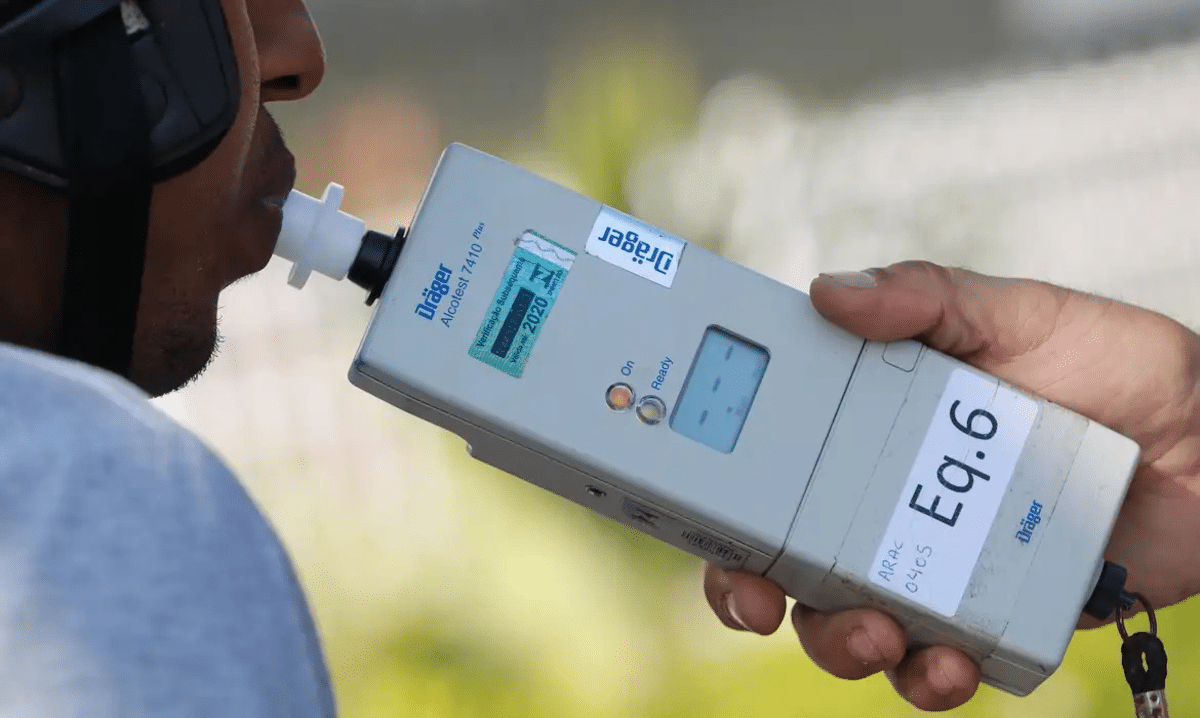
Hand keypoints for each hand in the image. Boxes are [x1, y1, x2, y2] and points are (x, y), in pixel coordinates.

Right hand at [703, 261, 1199, 710]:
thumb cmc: (1118, 366)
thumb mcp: (1017, 313)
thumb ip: (928, 298)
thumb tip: (825, 292)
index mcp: (874, 431)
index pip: (774, 466)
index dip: (724, 496)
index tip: (698, 511)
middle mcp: (889, 503)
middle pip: (788, 561)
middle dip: (751, 591)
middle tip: (758, 598)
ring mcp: (936, 565)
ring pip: (847, 625)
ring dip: (839, 643)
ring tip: (876, 632)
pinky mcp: (990, 620)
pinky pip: (936, 666)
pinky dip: (929, 678)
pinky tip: (947, 664)